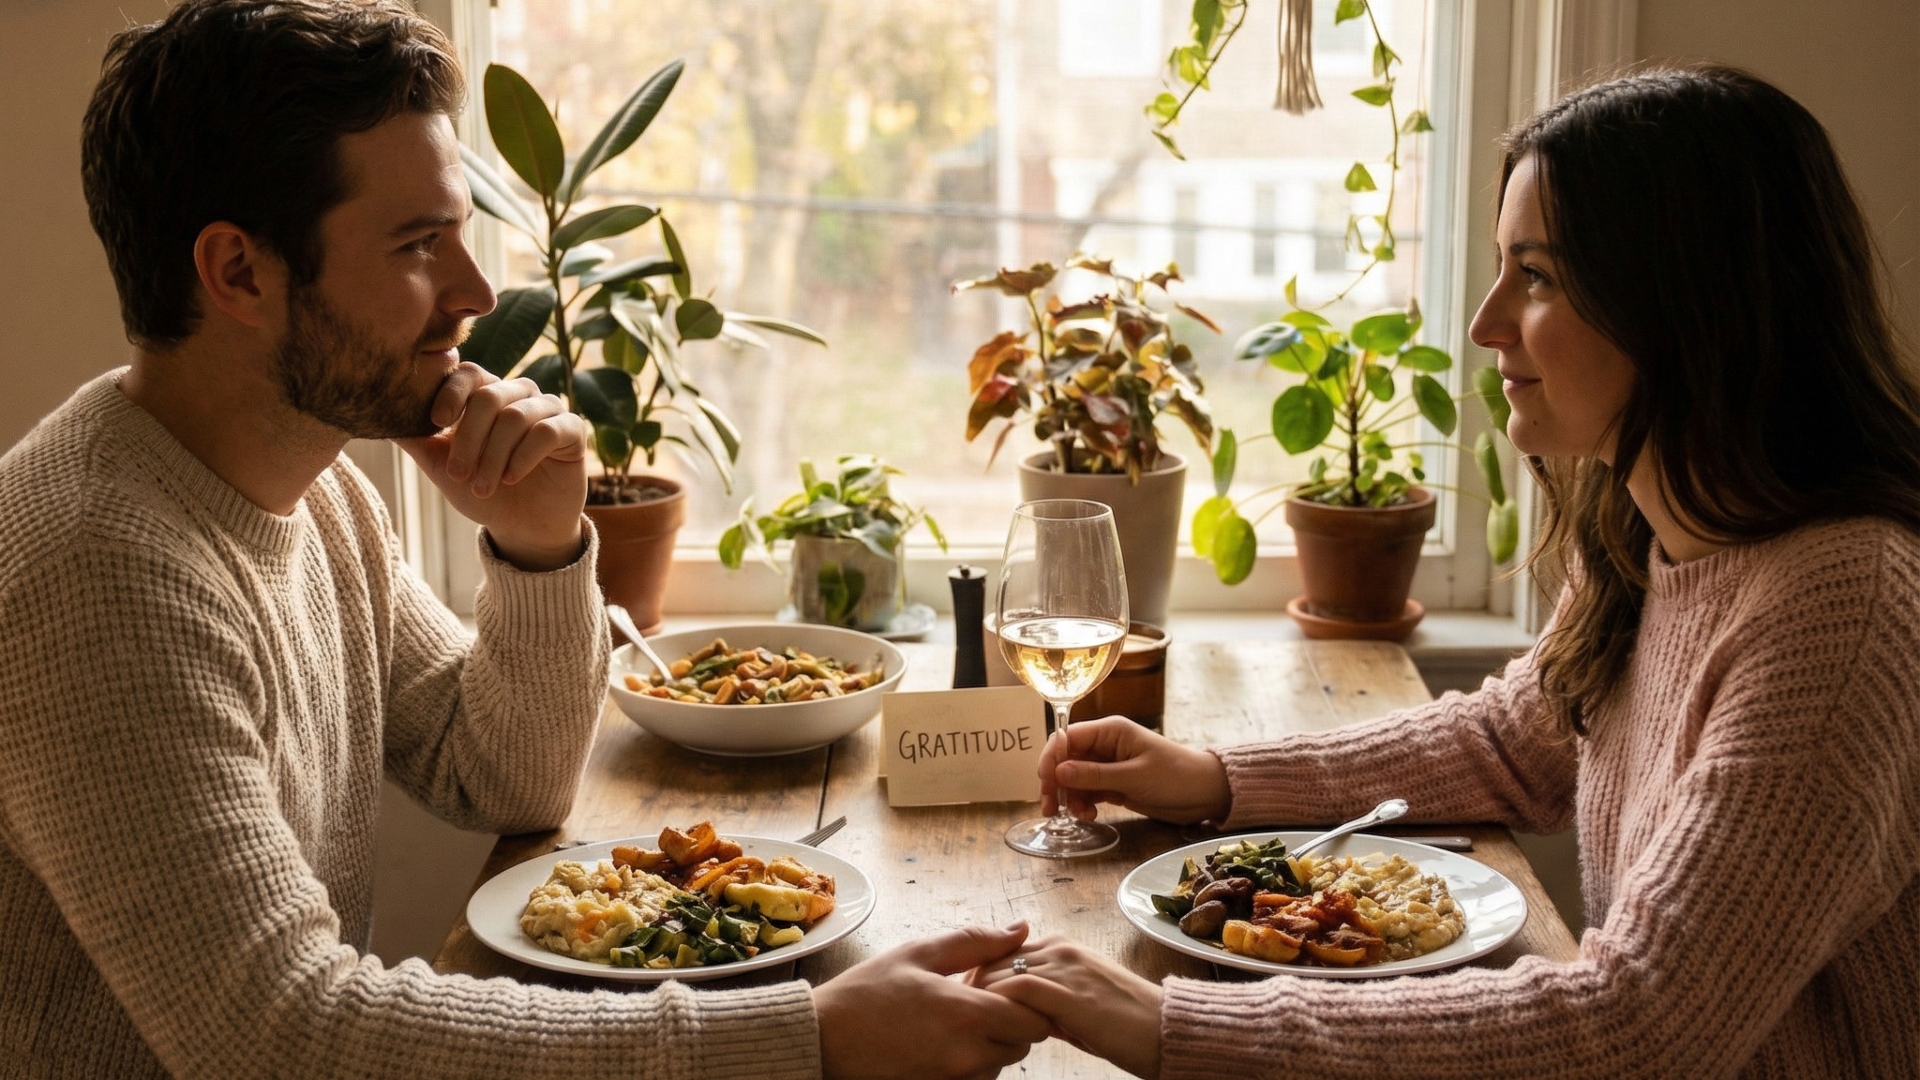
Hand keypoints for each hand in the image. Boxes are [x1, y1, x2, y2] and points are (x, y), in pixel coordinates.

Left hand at [395, 364, 587, 570]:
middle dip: (469, 439)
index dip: (451, 393)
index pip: (469, 374)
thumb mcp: (441, 467)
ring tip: (483, 486)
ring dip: (494, 455)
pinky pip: (546, 431)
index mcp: (487, 396)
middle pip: (490, 396)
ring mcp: (548, 410)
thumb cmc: (483, 492)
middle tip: (458, 475)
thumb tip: (374, 413)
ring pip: (516, 415)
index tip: (437, 424)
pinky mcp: (573, 430)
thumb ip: (416, 440)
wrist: (523, 529)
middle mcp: (519, 395)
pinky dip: (523, 456)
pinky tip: (512, 478)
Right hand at [815, 923, 1051, 1079]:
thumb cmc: (867, 992)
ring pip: (1000, 1063)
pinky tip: (944, 1040)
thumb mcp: (918, 953)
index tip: (1002, 985)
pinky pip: (975, 1078)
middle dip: (1011, 1021)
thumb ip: (976, 942)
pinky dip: (971, 1061)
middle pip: (1023, 1044)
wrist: (823, 1039)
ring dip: (992, 1043)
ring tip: (957, 1020)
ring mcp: (954, 1079)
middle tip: (980, 999)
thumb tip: (1022, 930)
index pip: (1035, 1019)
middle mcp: (968, 1053)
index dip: (1027, 1000)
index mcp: (967, 1013)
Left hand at [971, 935, 1162, 1079]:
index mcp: (1061, 947)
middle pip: (993, 958)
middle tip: (963, 1018)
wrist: (1163, 1029)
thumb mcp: (1079, 1003)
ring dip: (982, 999)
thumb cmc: (1125, 1023)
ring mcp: (1065, 967)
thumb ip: (1047, 1000)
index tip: (969, 1004)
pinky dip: (1000, 1005)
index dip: (980, 977)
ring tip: (974, 1026)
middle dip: (973, 988)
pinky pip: (1018, 989)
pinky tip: (995, 1027)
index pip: (1001, 951)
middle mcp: (1060, 949)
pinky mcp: (1069, 992)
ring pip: (1000, 971)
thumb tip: (1017, 1011)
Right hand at [1040, 716, 1231, 823]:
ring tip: (1080, 816)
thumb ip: (1094, 775)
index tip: (1045, 783)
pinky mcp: (1113, 784)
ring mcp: (1108, 765)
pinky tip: (1089, 815)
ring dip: (1070, 797)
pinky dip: (1083, 803)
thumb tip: (1058, 773)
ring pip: (1074, 778)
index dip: (1051, 758)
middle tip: (1050, 808)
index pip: (1067, 737)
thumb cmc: (1175, 777)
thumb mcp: (1134, 777)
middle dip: (1055, 782)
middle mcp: (1105, 745)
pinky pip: (1087, 791)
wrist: (1205, 794)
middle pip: (1066, 759)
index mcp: (1110, 731)